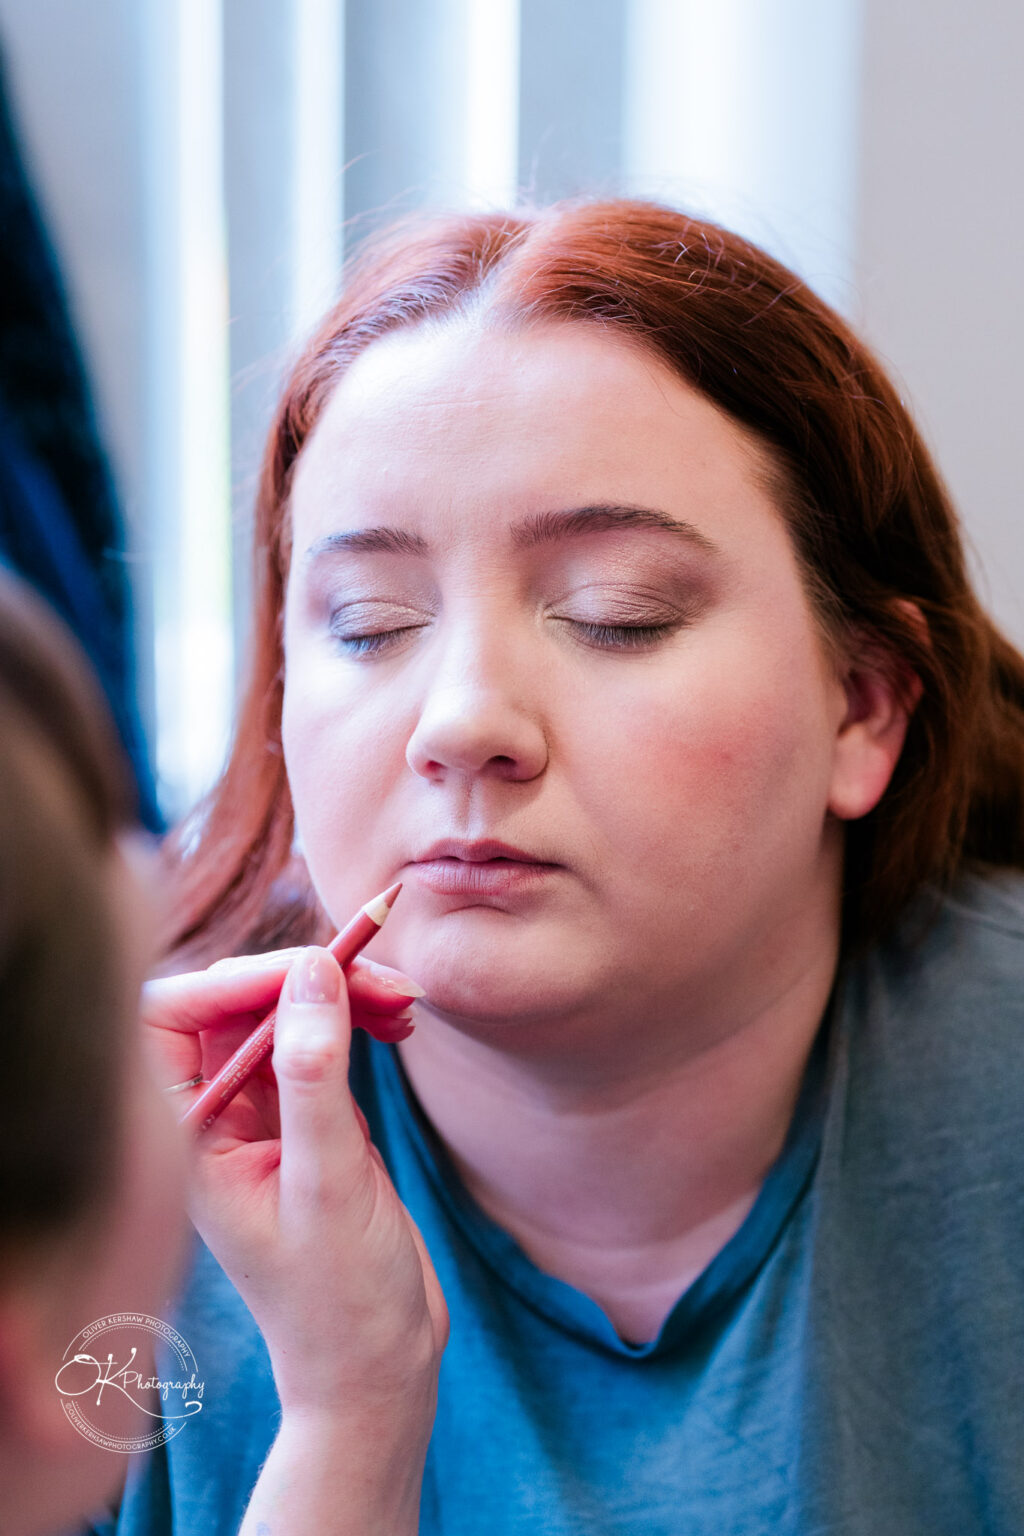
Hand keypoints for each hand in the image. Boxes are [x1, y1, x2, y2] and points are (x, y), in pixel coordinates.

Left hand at [142, 947, 448, 1430]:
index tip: (315, 967)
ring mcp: (264, 1117)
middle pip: (238, 1003)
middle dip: (306, 977)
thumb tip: (313, 971)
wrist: (379, 1365)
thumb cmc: (339, 1297)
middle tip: (384, 978)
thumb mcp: (329, 1183)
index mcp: (188, 1137)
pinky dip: (361, 1020)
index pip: (176, 1016)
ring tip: (406, 1002)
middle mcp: (216, 1118)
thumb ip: (315, 1075)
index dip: (238, 977)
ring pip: (288, 1014)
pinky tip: (401, 1025)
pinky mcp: (309, 1120)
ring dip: (343, 993)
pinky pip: (323, 1042)